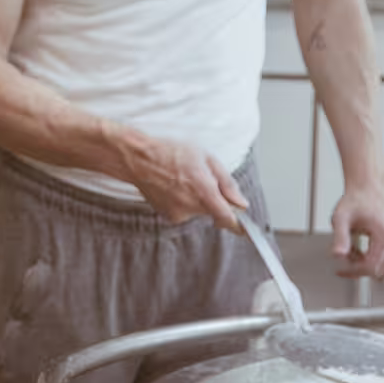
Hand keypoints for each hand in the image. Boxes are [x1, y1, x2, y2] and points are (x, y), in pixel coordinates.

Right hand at [122, 136, 248, 228]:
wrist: (138, 159)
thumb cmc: (170, 153)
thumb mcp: (206, 158)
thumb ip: (227, 183)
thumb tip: (241, 203)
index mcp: (204, 191)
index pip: (228, 218)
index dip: (239, 225)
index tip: (245, 229)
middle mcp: (191, 206)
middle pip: (214, 212)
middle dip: (213, 199)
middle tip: (201, 179)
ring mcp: (178, 213)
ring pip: (198, 211)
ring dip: (197, 199)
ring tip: (182, 179)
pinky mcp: (168, 215)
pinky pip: (185, 211)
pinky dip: (183, 201)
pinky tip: (173, 187)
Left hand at [331, 183, 383, 280]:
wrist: (368, 189)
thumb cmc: (353, 202)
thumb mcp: (340, 219)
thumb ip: (340, 237)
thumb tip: (337, 256)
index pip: (371, 267)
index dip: (353, 272)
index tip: (338, 270)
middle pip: (380, 271)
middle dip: (360, 269)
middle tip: (345, 256)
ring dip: (368, 266)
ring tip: (353, 251)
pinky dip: (376, 261)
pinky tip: (362, 250)